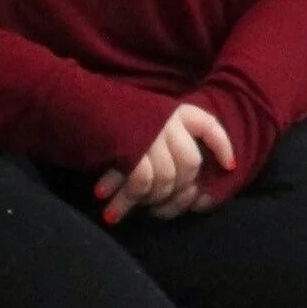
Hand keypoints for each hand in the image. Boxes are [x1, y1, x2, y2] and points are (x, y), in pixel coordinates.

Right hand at [94, 104, 235, 223]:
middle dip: (179, 187)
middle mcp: (168, 120)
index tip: (231, 166)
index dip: (222, 146)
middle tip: (160, 199)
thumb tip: (192, 182)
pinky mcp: (130, 148)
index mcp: (176, 110)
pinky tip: (118, 207)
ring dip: (154, 197)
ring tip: (139, 202)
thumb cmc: (112, 117)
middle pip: (191, 162)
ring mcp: (151, 133)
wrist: (75, 100)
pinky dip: (136, 196)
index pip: (210, 126)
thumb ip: (169, 141)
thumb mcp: (148, 120)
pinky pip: (144, 181)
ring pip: (168, 177)